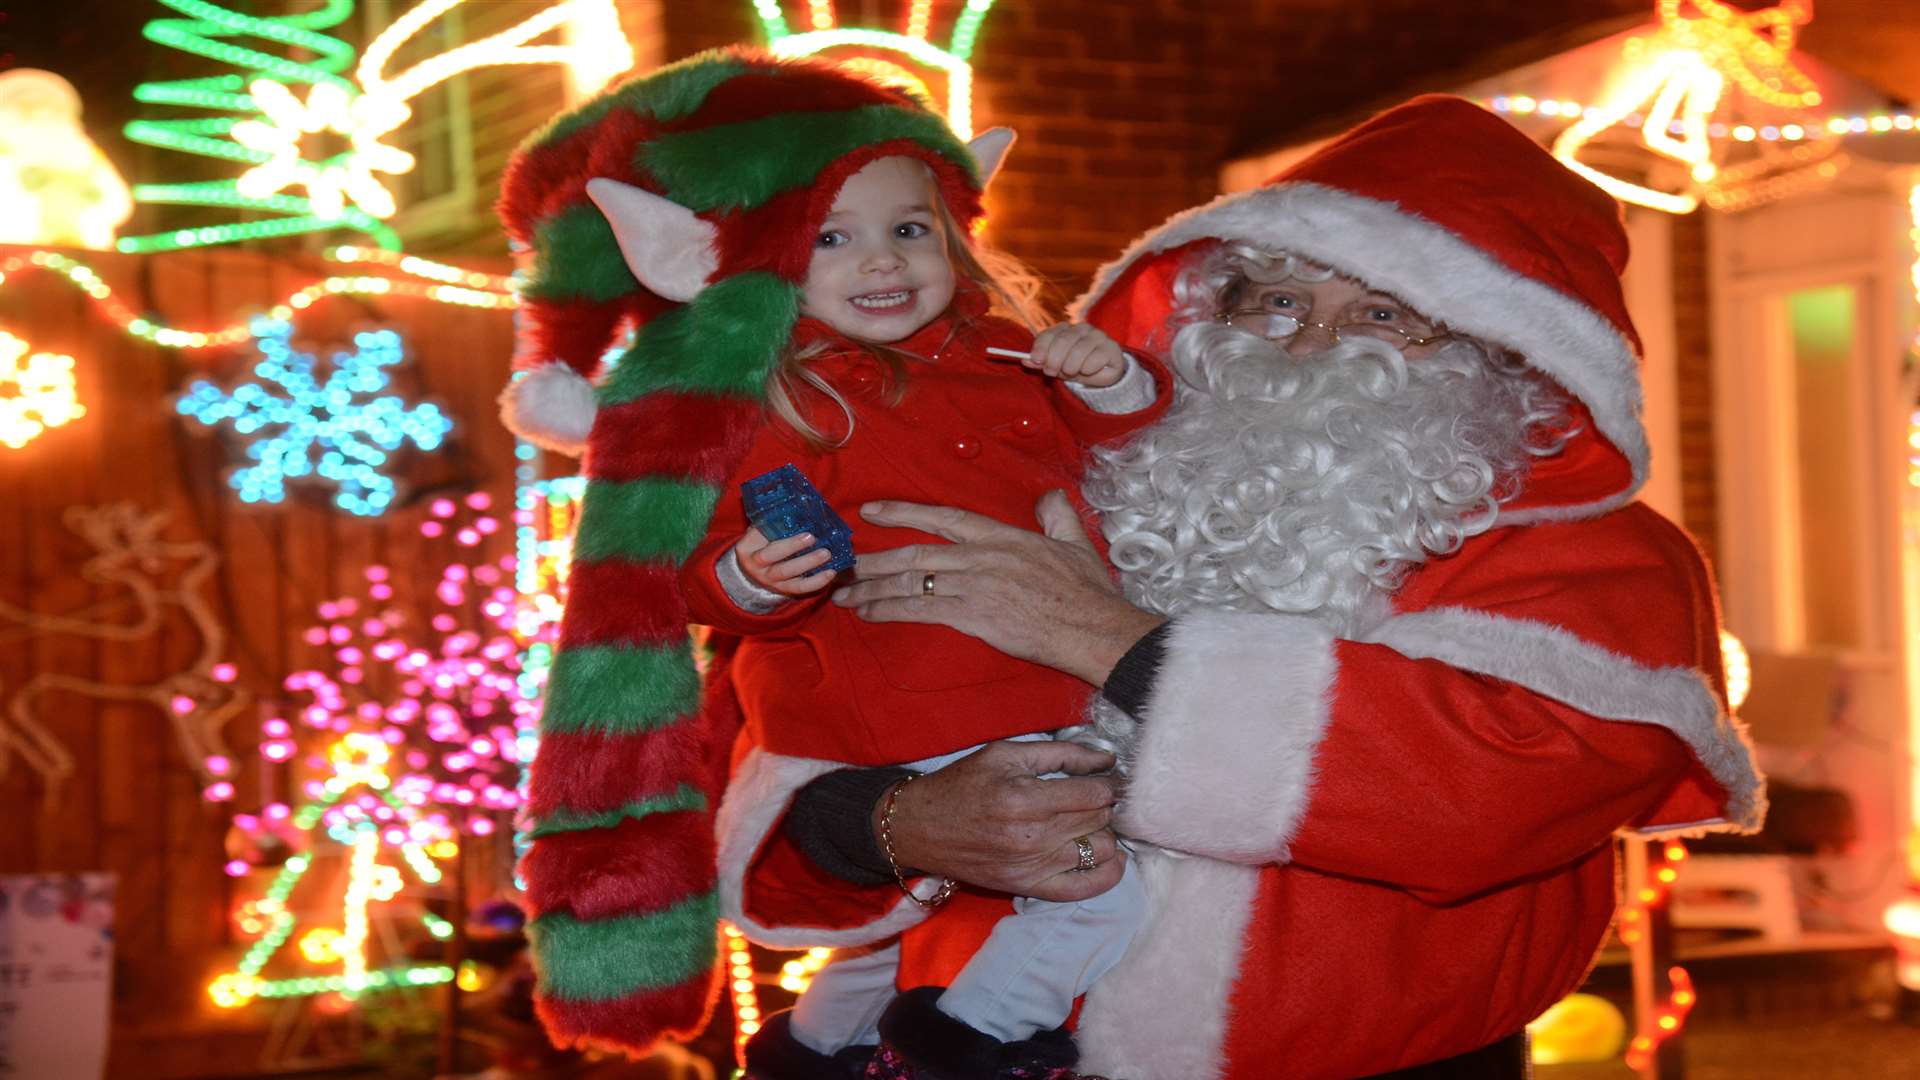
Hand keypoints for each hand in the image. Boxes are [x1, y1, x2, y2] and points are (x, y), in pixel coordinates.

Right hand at [735, 527, 836, 595]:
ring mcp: (769, 580)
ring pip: (787, 573)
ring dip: (808, 562)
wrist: (755, 574)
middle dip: (792, 546)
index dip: (769, 529)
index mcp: (746, 548)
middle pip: (771, 556)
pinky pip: (800, 588)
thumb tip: (796, 503)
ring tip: (826, 553)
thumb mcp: (759, 533)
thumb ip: (771, 522)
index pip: (756, 536)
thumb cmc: (762, 545)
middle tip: (812, 537)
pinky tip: (830, 572)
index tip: (786, 519)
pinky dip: (817, 581)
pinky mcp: (784, 590)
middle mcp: (755, 566)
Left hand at [833, 491, 1164, 683]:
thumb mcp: (1077, 543)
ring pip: (912, 581)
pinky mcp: (973, 617)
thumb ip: (1058, 516)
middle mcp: (982, 557)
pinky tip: (870, 613)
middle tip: (843, 563)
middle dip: (874, 558)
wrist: (1093, 628)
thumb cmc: (1087, 592)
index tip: (871, 511)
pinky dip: (890, 610)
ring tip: (845, 593)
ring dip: (874, 588)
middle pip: (916, 551)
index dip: (904, 512)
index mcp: (1002, 536)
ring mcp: (975, 587)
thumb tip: (1048, 497)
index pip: (945, 517)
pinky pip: (921, 610)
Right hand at [878, 740, 1125, 900]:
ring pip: (1099, 851)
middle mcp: (1033, 837)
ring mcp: (1031, 867)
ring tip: (1090, 822)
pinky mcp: (1027, 886)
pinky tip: (1110, 858)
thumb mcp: (1006, 753)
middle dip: (1104, 805)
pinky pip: (1083, 889)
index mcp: (1027, 799)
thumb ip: (1061, 753)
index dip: (1107, 783)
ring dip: (1103, 833)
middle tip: (1093, 796)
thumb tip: (1108, 758)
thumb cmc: (961, 784)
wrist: (919, 826)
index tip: (1104, 778)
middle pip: (1099, 820)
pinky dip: (1106, 875)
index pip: (1095, 794)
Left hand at [1027, 323, 1126, 387]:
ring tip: (1071, 372)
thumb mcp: (1055, 367)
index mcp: (1065, 329)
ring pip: (1079, 350)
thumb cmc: (1075, 368)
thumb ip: (1041, 363)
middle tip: (1052, 372)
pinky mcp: (1110, 347)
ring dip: (1072, 366)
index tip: (1037, 361)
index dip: (1041, 348)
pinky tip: (1088, 370)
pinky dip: (1088, 369)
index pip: (1049, 334)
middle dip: (1055, 360)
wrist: (1101, 376)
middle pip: (1064, 341)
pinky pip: (1095, 358)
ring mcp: (1098, 336)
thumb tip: (1025, 361)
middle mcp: (1081, 328)